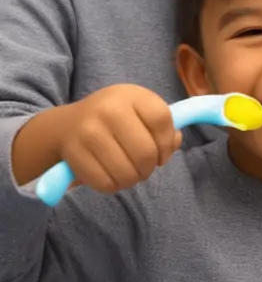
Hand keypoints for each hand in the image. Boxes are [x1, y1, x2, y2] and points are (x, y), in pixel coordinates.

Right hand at [60, 84, 180, 193]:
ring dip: (133, 179)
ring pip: (126, 172)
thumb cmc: (115, 119)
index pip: (162, 120)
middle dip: (150, 167)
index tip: (163, 152)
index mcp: (131, 95)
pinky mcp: (73, 153)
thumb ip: (163, 126)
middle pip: (146, 152)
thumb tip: (174, 143)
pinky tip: (113, 177)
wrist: (67, 124)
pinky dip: (114, 186)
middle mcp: (109, 110)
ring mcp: (89, 131)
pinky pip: (105, 183)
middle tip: (145, 167)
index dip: (167, 142)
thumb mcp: (140, 110)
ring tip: (130, 173)